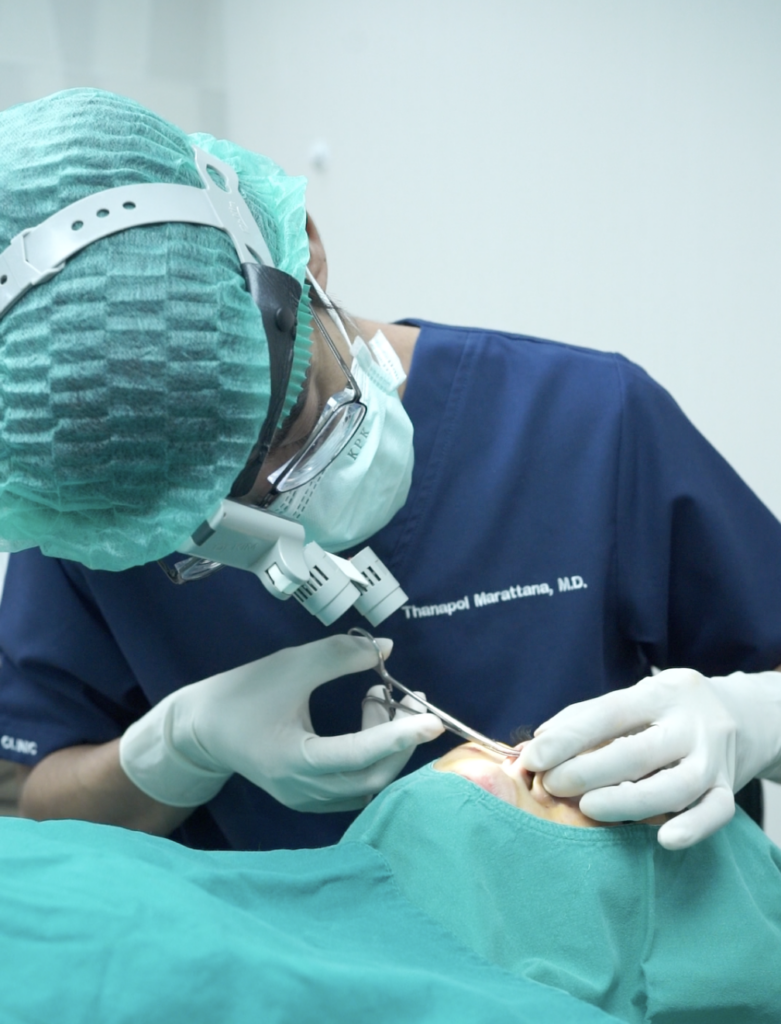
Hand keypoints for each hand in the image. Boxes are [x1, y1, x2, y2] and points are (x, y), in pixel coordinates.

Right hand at [120, 634, 443, 812]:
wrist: (202, 728)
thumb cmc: (243, 693)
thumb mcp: (290, 665)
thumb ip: (339, 655)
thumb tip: (386, 649)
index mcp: (295, 761)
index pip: (359, 754)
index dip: (399, 736)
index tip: (432, 718)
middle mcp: (304, 790)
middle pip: (372, 777)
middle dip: (401, 738)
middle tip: (412, 696)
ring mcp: (307, 800)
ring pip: (368, 782)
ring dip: (387, 743)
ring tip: (379, 695)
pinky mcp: (310, 796)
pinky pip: (357, 783)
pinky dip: (373, 753)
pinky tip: (368, 718)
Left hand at [519, 668, 780, 848]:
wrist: (741, 716)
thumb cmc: (666, 711)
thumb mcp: (634, 698)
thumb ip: (586, 718)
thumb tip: (538, 743)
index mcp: (660, 694)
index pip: (609, 713)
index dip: (568, 737)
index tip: (533, 757)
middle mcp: (690, 724)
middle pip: (638, 752)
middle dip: (588, 771)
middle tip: (551, 785)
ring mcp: (713, 758)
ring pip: (674, 786)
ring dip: (627, 802)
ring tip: (588, 808)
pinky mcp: (728, 788)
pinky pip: (716, 813)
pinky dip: (692, 828)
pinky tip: (663, 838)